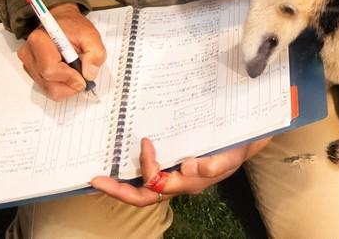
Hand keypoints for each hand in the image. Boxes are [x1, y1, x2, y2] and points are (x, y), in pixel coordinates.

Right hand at [18, 2, 105, 99]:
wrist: (62, 22)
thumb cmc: (74, 27)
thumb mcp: (91, 35)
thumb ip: (96, 53)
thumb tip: (89, 74)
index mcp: (40, 40)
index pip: (50, 70)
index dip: (69, 78)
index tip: (84, 78)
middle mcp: (29, 53)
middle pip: (48, 84)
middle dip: (70, 86)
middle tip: (83, 78)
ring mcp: (29, 63)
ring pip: (48, 89)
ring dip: (67, 86)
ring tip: (76, 72)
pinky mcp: (32, 71)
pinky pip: (48, 87)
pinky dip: (62, 86)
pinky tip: (68, 74)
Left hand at [91, 137, 270, 206]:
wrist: (243, 143)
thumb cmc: (236, 150)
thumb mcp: (230, 156)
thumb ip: (212, 165)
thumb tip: (186, 168)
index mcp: (188, 183)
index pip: (158, 184)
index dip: (147, 166)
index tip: (146, 142)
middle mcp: (178, 184)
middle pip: (143, 196)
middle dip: (118, 190)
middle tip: (95, 180)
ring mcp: (175, 178)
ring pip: (144, 189)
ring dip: (121, 184)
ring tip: (102, 175)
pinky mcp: (175, 168)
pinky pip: (151, 175)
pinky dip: (135, 171)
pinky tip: (124, 161)